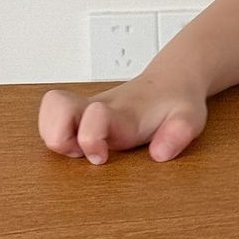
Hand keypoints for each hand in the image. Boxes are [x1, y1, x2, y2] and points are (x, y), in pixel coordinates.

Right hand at [37, 75, 207, 164]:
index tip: (102, 157)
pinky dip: (53, 131)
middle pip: (56, 105)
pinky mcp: (81, 112)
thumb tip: (159, 154)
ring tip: (77, 149)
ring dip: (52, 134)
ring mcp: (87, 108)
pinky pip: (51, 115)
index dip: (90, 138)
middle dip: (58, 135)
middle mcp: (99, 107)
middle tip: (81, 152)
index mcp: (124, 114)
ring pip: (49, 109)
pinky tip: (76, 144)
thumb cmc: (177, 103)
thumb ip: (179, 134)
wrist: (171, 81)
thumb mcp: (190, 118)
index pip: (95, 116)